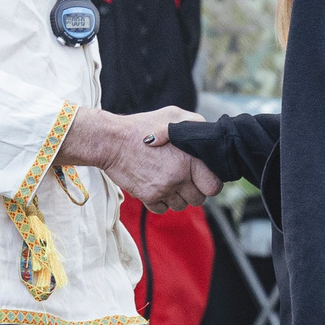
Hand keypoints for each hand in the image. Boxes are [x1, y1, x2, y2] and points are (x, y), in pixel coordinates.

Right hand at [59, 106, 221, 212]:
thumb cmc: (141, 127)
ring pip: (180, 206)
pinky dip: (161, 202)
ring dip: (177, 196)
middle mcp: (178, 177)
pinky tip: (156, 186)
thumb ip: (195, 124)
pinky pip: (162, 210)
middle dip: (194, 190)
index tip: (202, 176)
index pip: (214, 186)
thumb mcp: (173, 115)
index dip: (209, 182)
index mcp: (190, 159)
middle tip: (183, 178)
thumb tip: (207, 134)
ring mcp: (163, 189)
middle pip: (199, 199)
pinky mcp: (147, 197)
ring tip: (167, 180)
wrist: (111, 141)